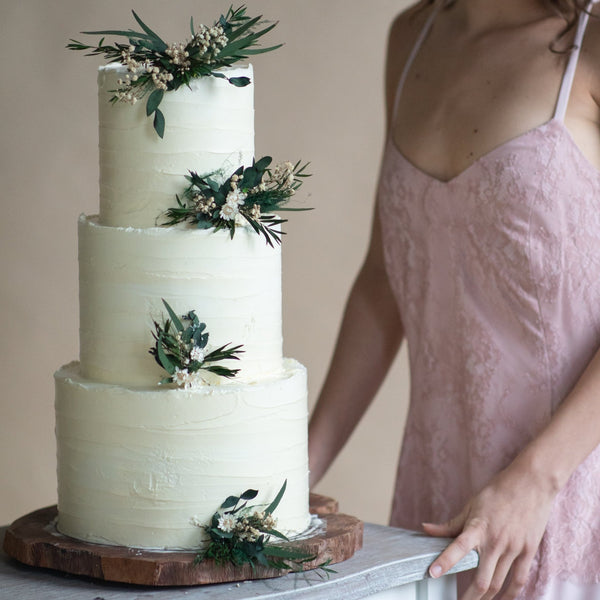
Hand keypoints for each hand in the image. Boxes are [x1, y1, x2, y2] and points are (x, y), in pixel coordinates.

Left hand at [423, 461, 557, 599]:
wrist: (531, 483)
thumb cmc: (498, 491)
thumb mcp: (471, 505)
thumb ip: (450, 524)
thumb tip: (426, 529)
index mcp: (478, 527)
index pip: (458, 547)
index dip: (445, 562)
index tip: (432, 574)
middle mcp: (495, 541)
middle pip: (482, 579)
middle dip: (470, 597)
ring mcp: (513, 547)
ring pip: (499, 583)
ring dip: (487, 598)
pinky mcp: (528, 551)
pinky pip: (519, 579)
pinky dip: (510, 594)